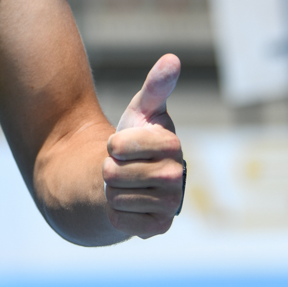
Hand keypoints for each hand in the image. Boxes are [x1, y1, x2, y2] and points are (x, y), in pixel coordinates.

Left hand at [102, 53, 183, 237]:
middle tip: (122, 166)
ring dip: (111, 190)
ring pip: (115, 196)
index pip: (119, 146)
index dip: (113, 145)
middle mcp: (178, 176)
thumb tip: (172, 58)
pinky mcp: (158, 228)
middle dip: (109, 168)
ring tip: (125, 184)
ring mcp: (170, 204)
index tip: (121, 144)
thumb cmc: (136, 138)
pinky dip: (115, 212)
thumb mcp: (142, 110)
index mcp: (172, 145)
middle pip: (114, 173)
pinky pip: (119, 221)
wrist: (131, 178)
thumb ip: (156, 85)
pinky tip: (128, 203)